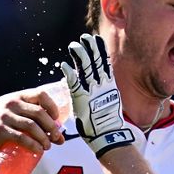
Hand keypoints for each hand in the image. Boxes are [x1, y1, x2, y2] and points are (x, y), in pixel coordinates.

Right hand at [0, 88, 64, 165]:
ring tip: (47, 147)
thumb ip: (32, 121)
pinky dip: (33, 145)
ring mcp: (3, 116)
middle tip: (56, 138)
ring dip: (44, 138)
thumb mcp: (14, 117)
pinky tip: (38, 151)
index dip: (52, 107)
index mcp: (16, 97)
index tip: (56, 119)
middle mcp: (10, 103)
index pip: (40, 94)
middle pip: (39, 113)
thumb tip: (59, 135)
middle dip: (52, 127)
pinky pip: (22, 137)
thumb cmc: (1, 128)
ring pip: (32, 126)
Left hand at [60, 33, 142, 156]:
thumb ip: (105, 96)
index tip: (96, 41)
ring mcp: (92, 91)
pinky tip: (64, 65)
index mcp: (109, 86)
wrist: (109, 135)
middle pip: (95, 62)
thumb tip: (104, 93)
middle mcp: (101, 85)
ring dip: (79, 55)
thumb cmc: (108, 125)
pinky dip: (69, 73)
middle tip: (85, 37)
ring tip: (74, 45)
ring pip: (86, 68)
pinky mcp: (82, 99)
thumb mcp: (110, 106)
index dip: (99, 51)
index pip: (103, 64)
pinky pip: (74, 83)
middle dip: (90, 49)